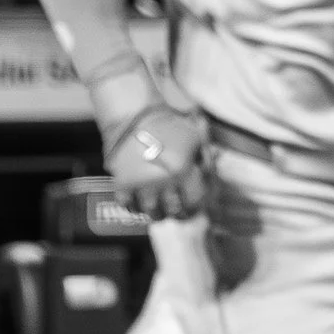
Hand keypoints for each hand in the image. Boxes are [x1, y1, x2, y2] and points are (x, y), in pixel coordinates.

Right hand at [105, 104, 208, 221]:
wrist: (134, 119)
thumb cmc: (168, 127)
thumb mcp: (195, 138)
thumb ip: (206, 159)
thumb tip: (212, 177)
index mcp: (183, 170)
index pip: (194, 202)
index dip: (196, 208)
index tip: (194, 208)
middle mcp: (163, 182)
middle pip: (174, 211)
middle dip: (178, 213)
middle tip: (178, 211)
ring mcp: (141, 185)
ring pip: (152, 213)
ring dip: (158, 213)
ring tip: (160, 208)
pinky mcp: (122, 185)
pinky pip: (130, 207)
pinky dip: (136, 208)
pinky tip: (141, 202)